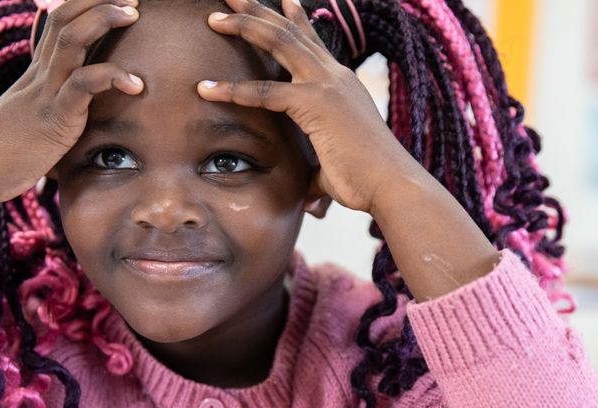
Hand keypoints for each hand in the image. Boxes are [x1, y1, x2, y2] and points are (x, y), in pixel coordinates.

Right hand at [0, 0, 143, 204]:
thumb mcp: (28, 122)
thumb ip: (48, 110)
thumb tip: (71, 112)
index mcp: (35, 74)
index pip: (59, 23)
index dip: (87, 6)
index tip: (116, 0)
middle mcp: (39, 75)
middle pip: (65, 19)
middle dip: (99, 1)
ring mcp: (44, 93)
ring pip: (71, 40)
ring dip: (103, 19)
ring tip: (133, 13)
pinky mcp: (53, 118)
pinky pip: (81, 86)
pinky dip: (110, 77)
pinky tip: (135, 84)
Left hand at [198, 0, 416, 214]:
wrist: (390, 184)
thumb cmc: (367, 182)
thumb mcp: (336, 167)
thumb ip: (317, 175)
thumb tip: (310, 199)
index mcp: (342, 83)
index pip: (313, 41)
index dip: (296, 17)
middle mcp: (335, 75)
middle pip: (291, 31)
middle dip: (258, 10)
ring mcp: (326, 84)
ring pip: (279, 42)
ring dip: (244, 27)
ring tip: (213, 19)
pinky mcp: (315, 104)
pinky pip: (264, 92)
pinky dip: (233, 90)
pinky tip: (207, 89)